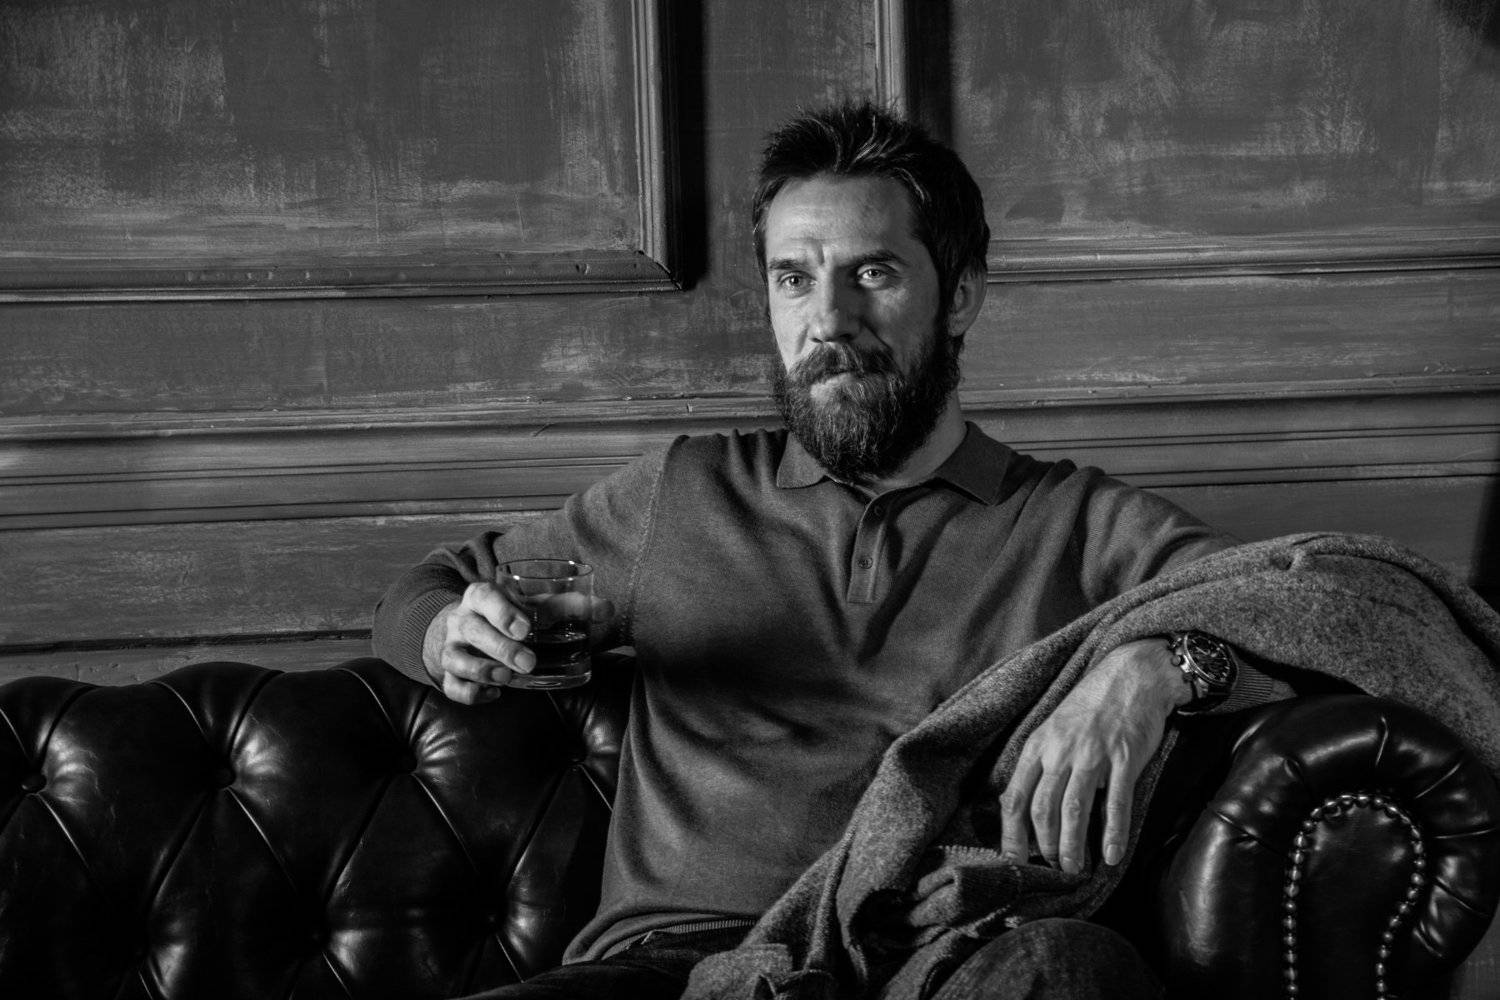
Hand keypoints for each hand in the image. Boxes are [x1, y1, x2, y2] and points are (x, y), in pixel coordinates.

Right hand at [423, 582, 613, 703]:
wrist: (464, 628)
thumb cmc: (509, 614)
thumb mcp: (535, 604)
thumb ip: (570, 606)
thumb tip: (608, 609)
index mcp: (481, 597)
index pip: (483, 595)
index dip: (501, 611)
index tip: (525, 627)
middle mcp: (461, 620)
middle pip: (471, 629)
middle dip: (500, 648)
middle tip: (528, 663)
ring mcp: (450, 647)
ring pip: (454, 659)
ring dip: (481, 671)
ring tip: (507, 680)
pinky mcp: (447, 673)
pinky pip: (451, 686)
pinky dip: (470, 693)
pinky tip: (493, 694)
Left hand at [998, 638, 1189, 873]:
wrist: (1131, 676)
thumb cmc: (1090, 707)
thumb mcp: (1053, 730)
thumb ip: (1039, 765)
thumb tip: (1021, 807)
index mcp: (1038, 745)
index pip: (1015, 797)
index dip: (1013, 834)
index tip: (1015, 860)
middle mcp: (1060, 751)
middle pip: (1043, 809)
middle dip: (1046, 846)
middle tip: (1055, 868)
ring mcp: (1093, 754)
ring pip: (1074, 810)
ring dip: (1073, 846)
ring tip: (1075, 869)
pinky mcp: (1124, 757)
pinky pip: (1116, 802)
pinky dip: (1113, 833)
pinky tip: (1112, 856)